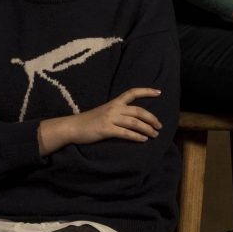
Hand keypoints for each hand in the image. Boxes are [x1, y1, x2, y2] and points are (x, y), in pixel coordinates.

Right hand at [44, 87, 164, 150]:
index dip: (146, 91)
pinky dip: (136, 137)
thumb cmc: (89, 121)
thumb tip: (134, 118)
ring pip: (134, 122)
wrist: (72, 127)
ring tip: (154, 135)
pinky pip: (125, 133)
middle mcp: (114, 108)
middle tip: (159, 126)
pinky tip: (143, 140)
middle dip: (152, 118)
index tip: (159, 92)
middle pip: (138, 111)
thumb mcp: (104, 111)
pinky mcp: (106, 130)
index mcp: (114, 102)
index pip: (132, 93)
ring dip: (147, 129)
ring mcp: (110, 119)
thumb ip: (118, 112)